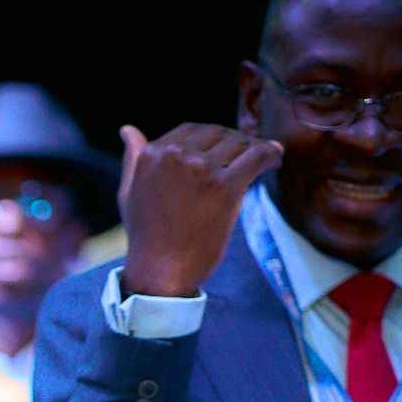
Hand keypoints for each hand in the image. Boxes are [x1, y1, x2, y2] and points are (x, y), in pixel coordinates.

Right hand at [118, 123, 282, 297]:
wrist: (159, 271)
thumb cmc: (146, 236)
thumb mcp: (129, 192)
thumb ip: (133, 159)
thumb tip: (127, 130)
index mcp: (152, 154)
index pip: (191, 130)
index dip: (211, 140)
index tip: (222, 151)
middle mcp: (175, 156)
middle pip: (217, 133)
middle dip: (233, 143)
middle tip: (244, 157)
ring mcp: (201, 170)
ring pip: (239, 143)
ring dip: (252, 149)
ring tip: (262, 159)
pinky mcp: (225, 186)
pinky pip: (257, 157)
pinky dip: (270, 154)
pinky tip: (274, 160)